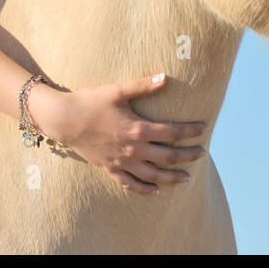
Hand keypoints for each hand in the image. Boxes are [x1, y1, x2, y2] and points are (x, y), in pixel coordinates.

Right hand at [32, 73, 207, 194]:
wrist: (64, 120)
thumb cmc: (91, 101)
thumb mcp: (118, 90)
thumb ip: (143, 85)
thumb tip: (166, 77)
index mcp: (138, 129)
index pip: (172, 132)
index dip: (190, 131)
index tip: (204, 129)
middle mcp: (133, 149)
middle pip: (167, 156)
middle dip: (187, 156)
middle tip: (202, 154)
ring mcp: (121, 162)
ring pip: (153, 175)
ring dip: (171, 177)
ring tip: (187, 178)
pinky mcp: (109, 168)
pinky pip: (130, 184)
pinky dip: (144, 188)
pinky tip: (156, 190)